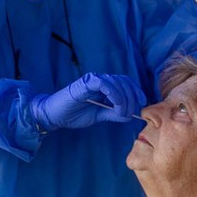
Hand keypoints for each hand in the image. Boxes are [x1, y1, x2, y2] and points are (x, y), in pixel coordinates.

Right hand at [29, 72, 145, 131]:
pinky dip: (114, 93)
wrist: (55, 116)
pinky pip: (104, 83)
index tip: (142, 103)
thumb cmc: (74, 115)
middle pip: (124, 81)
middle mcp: (100, 80)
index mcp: (105, 86)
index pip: (125, 82)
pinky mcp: (86, 82)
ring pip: (117, 82)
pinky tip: (115, 104)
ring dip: (124, 98)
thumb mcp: (100, 116)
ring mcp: (93, 80)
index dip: (136, 91)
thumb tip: (130, 115)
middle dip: (132, 96)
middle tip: (131, 112)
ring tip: (121, 112)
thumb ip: (114, 113)